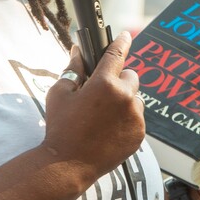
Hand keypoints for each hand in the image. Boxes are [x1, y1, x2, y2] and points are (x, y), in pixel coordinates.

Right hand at [43, 31, 145, 185]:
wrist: (69, 165)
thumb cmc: (61, 126)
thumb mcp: (60, 93)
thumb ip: (72, 69)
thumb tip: (77, 51)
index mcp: (104, 83)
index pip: (116, 54)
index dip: (121, 42)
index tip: (126, 35)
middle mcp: (124, 97)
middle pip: (131, 76)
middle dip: (119, 79)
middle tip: (102, 92)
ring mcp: (135, 117)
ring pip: (135, 98)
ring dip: (125, 100)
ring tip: (104, 115)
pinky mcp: (139, 134)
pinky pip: (137, 118)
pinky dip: (127, 119)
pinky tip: (109, 129)